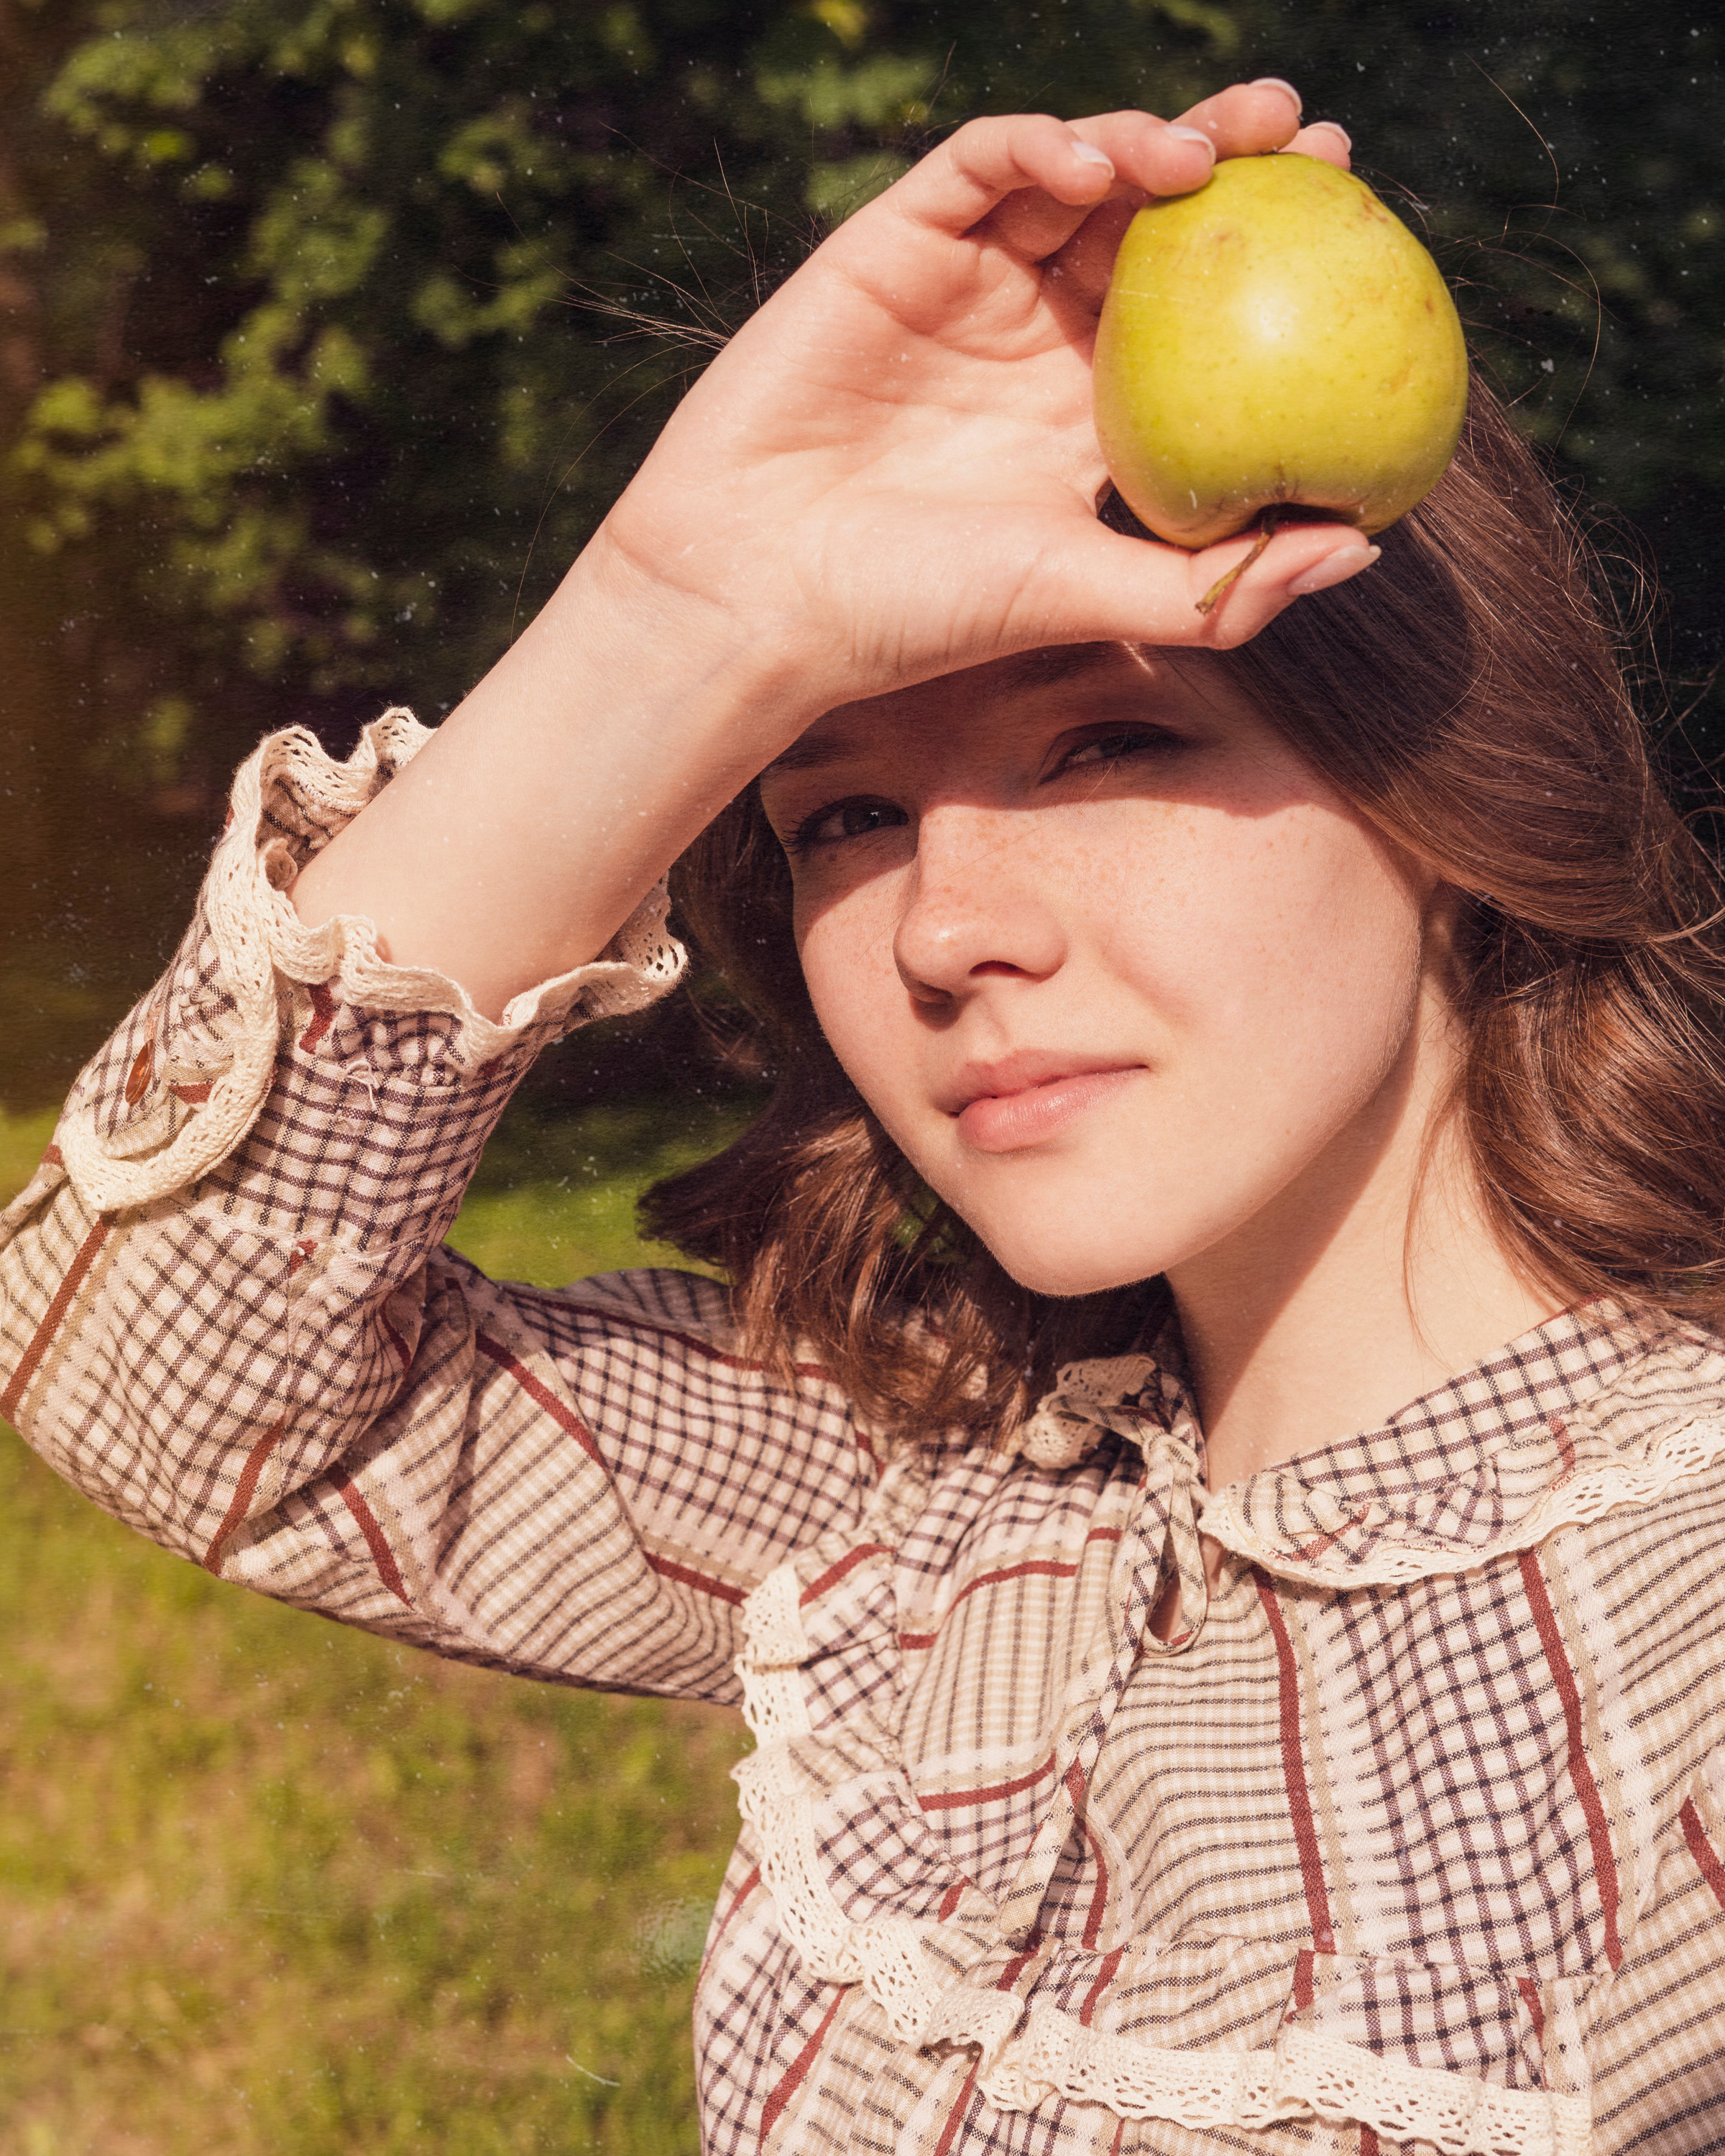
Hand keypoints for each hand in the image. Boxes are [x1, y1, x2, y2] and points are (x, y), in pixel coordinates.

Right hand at [594, 83, 1366, 713]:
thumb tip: (1364, 551)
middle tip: (1303, 139)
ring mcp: (962, 284)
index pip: (1198, 307)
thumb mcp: (1086, 596)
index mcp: (1084, 408)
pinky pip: (977, 166)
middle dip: (1232, 162)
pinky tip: (1091, 169)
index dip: (1272, 254)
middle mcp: (1031, 335)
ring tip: (1203, 155)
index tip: (1351, 220)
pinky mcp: (890, 245)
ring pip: (1071, 172)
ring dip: (1146, 142)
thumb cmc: (915, 613)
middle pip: (1149, 217)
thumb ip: (1216, 587)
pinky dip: (1037, 146)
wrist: (761, 596)